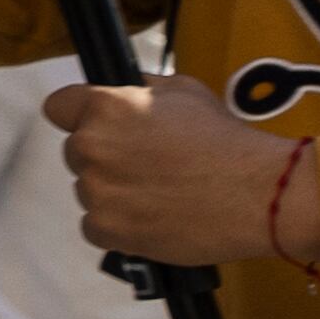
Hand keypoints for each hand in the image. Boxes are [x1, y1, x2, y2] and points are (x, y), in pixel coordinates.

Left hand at [51, 74, 317, 267]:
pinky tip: (153, 218)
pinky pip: (95, 226)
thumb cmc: (226, 140)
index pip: (59, 107)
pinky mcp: (106, 229)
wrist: (260, 194)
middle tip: (147, 166)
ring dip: (113, 193)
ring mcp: (96, 191)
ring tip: (160, 194)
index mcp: (104, 107)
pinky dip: (118, 226)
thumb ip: (140, 90)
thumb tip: (121, 89)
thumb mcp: (183, 92)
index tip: (98, 127)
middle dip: (104, 157)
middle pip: (77, 152)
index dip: (79, 116)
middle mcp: (91, 146)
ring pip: (89, 190)